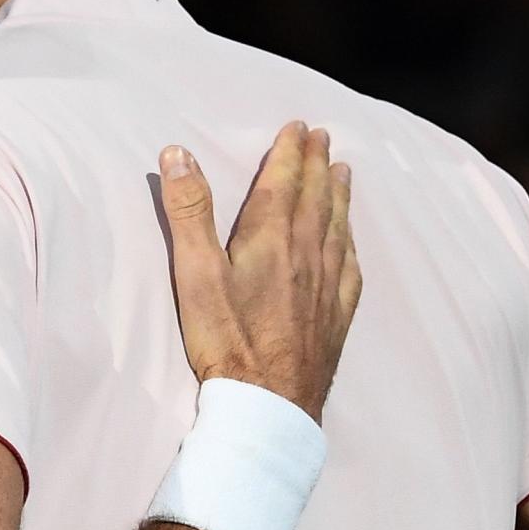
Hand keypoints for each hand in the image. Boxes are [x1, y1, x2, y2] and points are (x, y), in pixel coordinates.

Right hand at [157, 120, 359, 420]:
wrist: (270, 402)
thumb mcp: (195, 274)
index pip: (285, 182)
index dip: (290, 152)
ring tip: (344, 173)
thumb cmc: (228, 340)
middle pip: (317, 198)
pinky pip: (350, 265)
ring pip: (338, 227)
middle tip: (323, 138)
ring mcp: (328, 285)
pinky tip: (350, 241)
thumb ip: (188, 212)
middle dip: (318, 164)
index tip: (299, 127)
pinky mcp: (337, 314)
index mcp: (272, 238)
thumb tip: (177, 155)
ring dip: (339, 196)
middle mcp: (308, 253)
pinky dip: (350, 242)